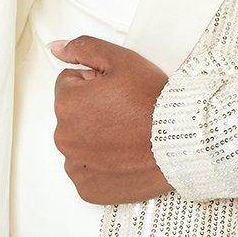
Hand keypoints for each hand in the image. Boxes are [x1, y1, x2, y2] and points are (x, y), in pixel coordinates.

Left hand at [48, 35, 173, 204]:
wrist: (181, 141)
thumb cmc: (153, 101)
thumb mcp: (120, 60)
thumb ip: (83, 49)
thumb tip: (56, 48)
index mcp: (66, 103)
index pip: (70, 84)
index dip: (95, 83)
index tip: (118, 93)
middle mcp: (64, 137)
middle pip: (73, 114)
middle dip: (93, 111)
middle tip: (126, 113)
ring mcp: (75, 165)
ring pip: (80, 142)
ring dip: (96, 138)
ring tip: (128, 135)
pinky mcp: (88, 188)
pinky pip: (87, 171)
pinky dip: (102, 164)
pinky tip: (124, 156)